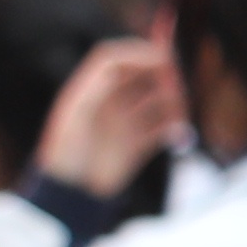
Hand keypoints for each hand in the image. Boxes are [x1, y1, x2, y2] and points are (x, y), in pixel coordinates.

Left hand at [33, 35, 174, 198]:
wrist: (70, 194)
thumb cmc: (67, 150)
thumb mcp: (78, 112)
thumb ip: (105, 83)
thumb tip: (136, 62)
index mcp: (89, 91)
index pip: (115, 59)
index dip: (139, 52)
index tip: (162, 57)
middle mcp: (108, 102)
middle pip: (141, 76)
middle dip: (162, 76)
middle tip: (177, 86)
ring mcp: (124, 122)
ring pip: (158, 101)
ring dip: (174, 104)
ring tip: (180, 117)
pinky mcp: (137, 144)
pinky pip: (164, 129)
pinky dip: (176, 129)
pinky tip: (180, 136)